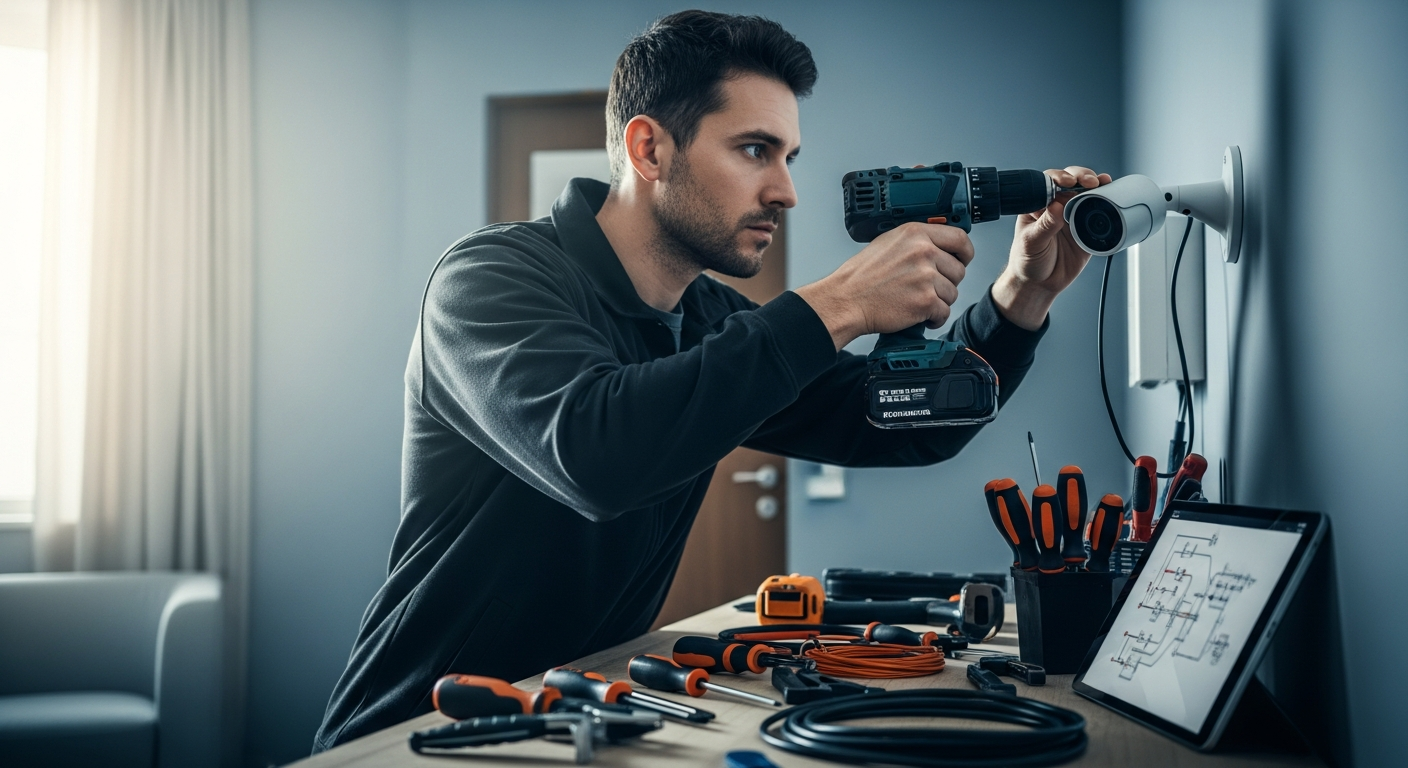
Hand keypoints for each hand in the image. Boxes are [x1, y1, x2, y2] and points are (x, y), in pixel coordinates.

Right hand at [796, 221, 973, 350]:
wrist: (845, 300)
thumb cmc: (861, 276)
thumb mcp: (888, 243)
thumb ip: (917, 241)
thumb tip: (941, 246)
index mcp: (915, 234)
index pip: (959, 238)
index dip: (964, 253)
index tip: (961, 260)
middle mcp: (923, 252)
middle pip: (958, 270)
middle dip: (946, 283)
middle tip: (926, 288)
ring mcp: (926, 277)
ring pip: (952, 293)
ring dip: (938, 302)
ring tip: (916, 301)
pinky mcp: (925, 301)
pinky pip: (944, 313)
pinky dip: (933, 318)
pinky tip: (917, 315)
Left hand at [993, 166, 1112, 329]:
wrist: (1040, 283)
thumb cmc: (1027, 261)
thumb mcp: (1031, 243)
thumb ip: (1044, 226)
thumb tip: (1056, 205)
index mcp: (1037, 205)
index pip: (1048, 183)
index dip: (1059, 177)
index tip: (1067, 181)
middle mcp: (1056, 206)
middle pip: (1071, 182)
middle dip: (1081, 177)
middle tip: (1090, 181)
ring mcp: (1072, 216)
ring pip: (1087, 194)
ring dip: (1097, 185)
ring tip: (1103, 183)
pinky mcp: (1087, 228)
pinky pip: (1099, 212)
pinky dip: (1107, 202)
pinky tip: (1112, 197)